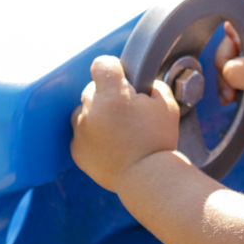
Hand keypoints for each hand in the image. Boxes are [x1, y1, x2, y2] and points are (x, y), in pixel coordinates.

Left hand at [71, 54, 183, 191]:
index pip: (102, 64)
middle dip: (108, 95)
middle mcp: (91, 109)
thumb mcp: (167, 104)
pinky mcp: (76, 149)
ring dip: (97, 115)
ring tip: (118, 131)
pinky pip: (81, 134)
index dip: (114, 69)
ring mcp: (81, 130)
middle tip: (127, 112)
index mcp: (113, 94)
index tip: (122, 78)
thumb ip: (152, 86)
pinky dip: (92, 136)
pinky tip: (111, 145)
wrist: (147, 178)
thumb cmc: (159, 141)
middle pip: (93, 89)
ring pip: (84, 111)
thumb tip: (142, 83)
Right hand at [215, 6, 243, 132]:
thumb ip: (239, 69)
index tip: (233, 46)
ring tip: (230, 95)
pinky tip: (229, 99)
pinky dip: (227, 86)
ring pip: (228, 60)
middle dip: (224, 62)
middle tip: (230, 81)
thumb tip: (224, 70)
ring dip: (224, 79)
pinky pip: (230, 76)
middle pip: (231, 40)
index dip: (234, 25)